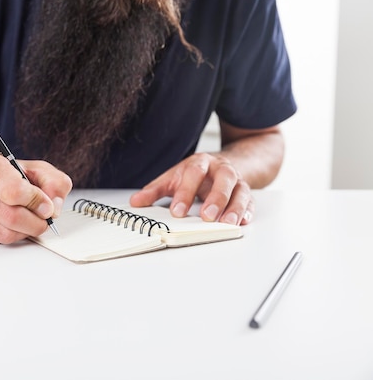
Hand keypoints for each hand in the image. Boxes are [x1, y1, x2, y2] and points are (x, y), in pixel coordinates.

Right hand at [0, 154, 72, 243]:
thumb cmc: (11, 175)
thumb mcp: (39, 170)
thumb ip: (54, 184)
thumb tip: (53, 208)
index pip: (13, 191)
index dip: (36, 202)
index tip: (46, 206)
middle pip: (10, 216)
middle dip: (34, 223)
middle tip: (42, 220)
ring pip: (4, 233)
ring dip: (24, 231)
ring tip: (28, 221)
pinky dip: (11, 236)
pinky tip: (12, 224)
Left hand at [129, 153, 253, 224]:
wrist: (221, 164)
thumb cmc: (194, 174)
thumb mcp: (173, 178)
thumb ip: (155, 190)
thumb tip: (135, 202)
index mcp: (200, 163)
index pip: (193, 174)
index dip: (186, 192)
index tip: (177, 211)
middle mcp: (221, 169)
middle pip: (223, 179)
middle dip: (216, 198)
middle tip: (207, 216)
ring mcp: (236, 181)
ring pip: (240, 191)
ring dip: (235, 207)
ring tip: (227, 223)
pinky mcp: (246, 192)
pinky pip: (250, 201)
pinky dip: (248, 211)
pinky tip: (243, 221)